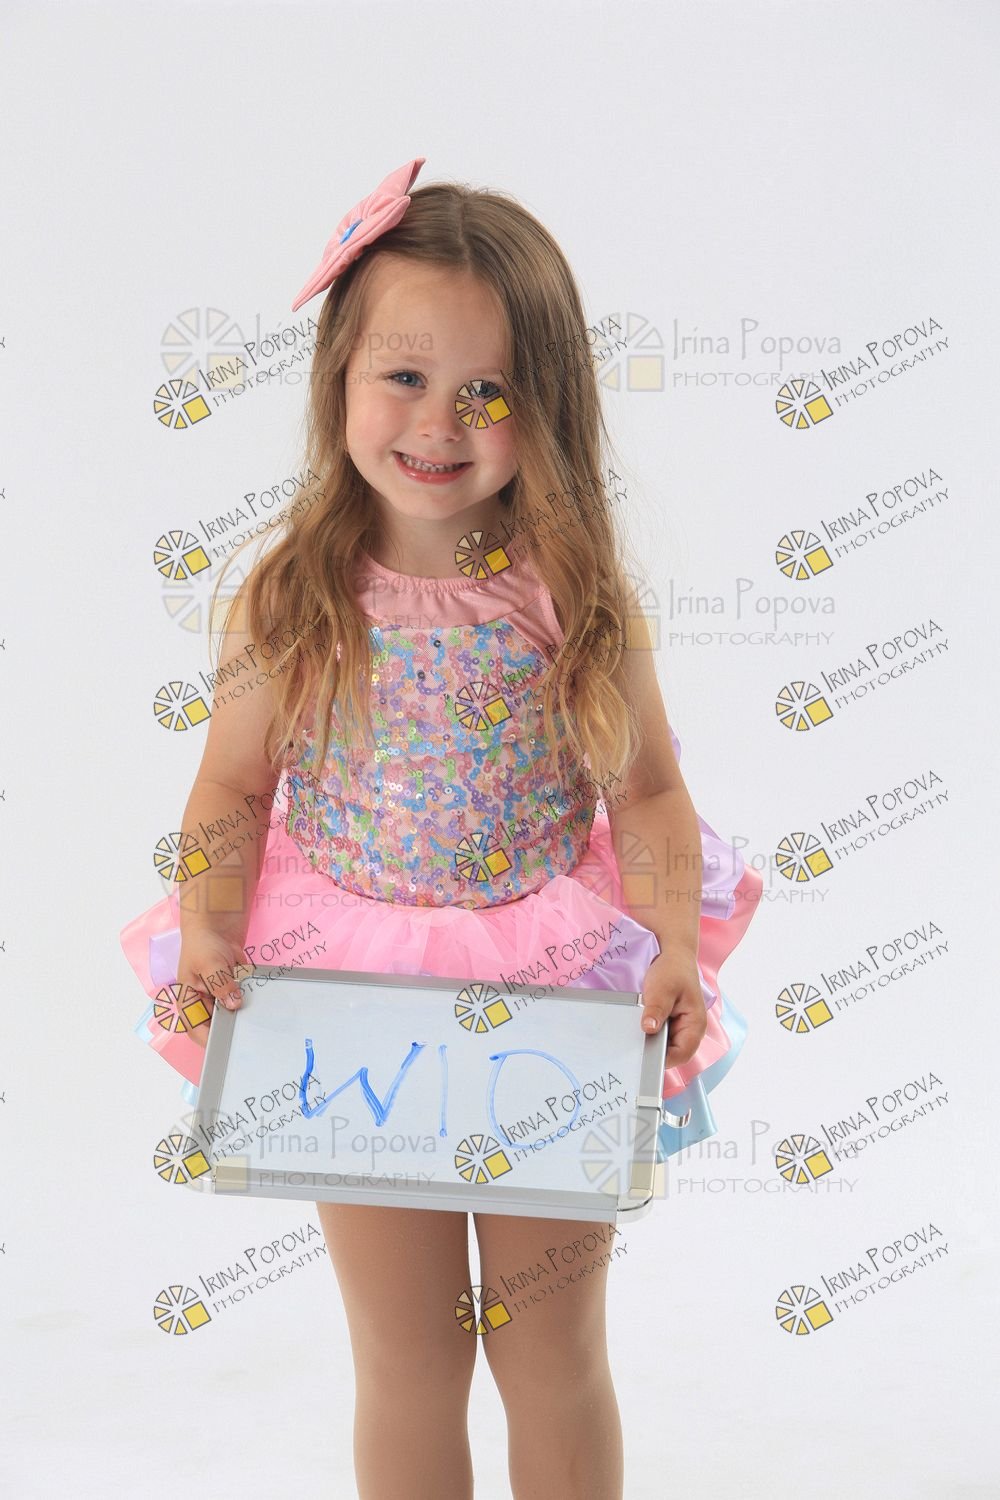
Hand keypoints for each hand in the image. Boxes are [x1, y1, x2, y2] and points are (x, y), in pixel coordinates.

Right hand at [176, 931, 253, 1049]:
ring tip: (255, 1018)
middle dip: (230, 1028)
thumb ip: (220, 985)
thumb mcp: (209, 963)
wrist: (217, 927)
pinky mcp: (233, 990)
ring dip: (242, 1015)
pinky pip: (242, 1002)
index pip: (196, 1028)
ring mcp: (219, 998)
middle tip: (247, 1033)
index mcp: (189, 1001)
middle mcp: (203, 1003)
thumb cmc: (202, 944)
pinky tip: (259, 1002)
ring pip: (231, 1015)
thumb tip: (233, 1004)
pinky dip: (250, 1002)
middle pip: (216, 1025)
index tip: (226, 1045)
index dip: (209, 1040)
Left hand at [639, 949, 706, 1068]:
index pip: (682, 1054)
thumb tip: (649, 1029)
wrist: (674, 957)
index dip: (664, 1059)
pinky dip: (649, 1035)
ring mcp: (680, 1028)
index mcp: (695, 1025)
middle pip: (673, 1054)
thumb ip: (656, 1009)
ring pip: (664, 1047)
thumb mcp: (662, 988)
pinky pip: (659, 1037)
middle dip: (654, 1051)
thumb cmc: (673, 970)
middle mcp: (690, 1030)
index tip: (644, 1058)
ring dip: (651, 1042)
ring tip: (635, 1035)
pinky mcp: (670, 1024)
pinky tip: (639, 1027)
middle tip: (634, 1047)